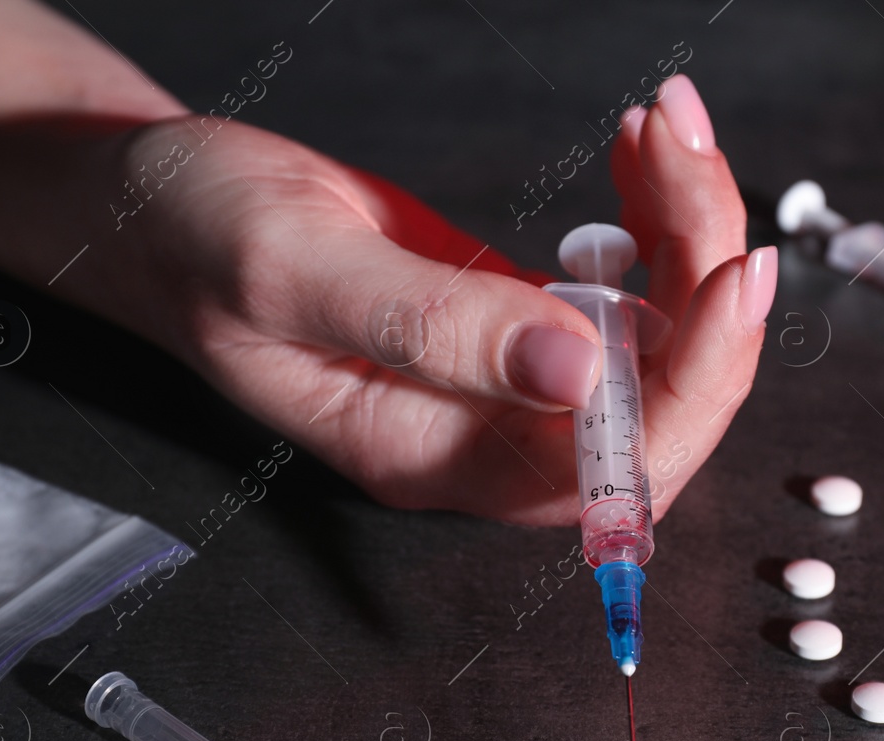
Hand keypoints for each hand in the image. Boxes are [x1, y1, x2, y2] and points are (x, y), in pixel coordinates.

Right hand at [118, 74, 773, 524]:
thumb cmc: (191, 240)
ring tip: (664, 127)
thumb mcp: (291, 270)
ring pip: (657, 345)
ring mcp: (507, 384)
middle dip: (707, 291)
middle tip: (695, 161)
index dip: (692, 385)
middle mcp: (485, 437)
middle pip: (659, 411)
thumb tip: (581, 374)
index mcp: (432, 457)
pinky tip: (641, 153)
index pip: (607, 470)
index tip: (730, 273)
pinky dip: (656, 220)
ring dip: (689, 234)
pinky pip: (626, 295)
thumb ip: (430, 328)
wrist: (154, 208)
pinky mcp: (515, 326)